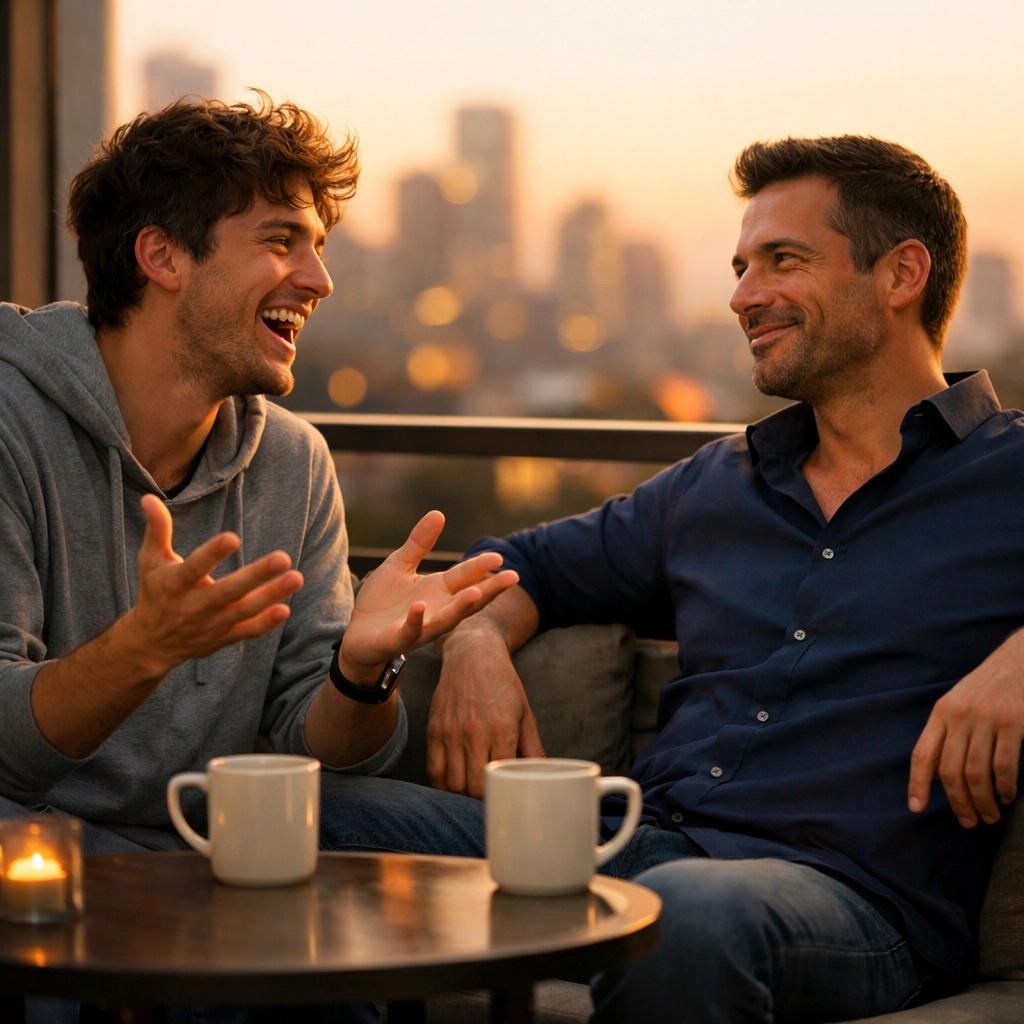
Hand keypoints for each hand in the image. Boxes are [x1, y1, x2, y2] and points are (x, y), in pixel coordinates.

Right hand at [127, 494, 303, 675]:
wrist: (152, 642)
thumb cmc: (156, 591)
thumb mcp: (150, 560)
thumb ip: (157, 530)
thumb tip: (148, 497)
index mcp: (175, 583)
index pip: (195, 568)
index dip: (212, 554)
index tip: (233, 537)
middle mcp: (193, 606)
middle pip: (228, 590)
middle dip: (256, 575)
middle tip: (283, 558)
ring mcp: (211, 624)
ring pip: (244, 610)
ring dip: (271, 596)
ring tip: (296, 577)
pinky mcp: (223, 637)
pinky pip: (247, 631)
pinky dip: (265, 623)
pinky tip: (285, 608)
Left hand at [339, 510, 519, 679]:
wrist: (357, 635)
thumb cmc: (382, 602)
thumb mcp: (400, 565)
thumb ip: (418, 543)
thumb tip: (438, 513)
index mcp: (438, 590)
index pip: (465, 576)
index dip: (481, 566)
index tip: (500, 556)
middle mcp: (436, 609)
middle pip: (468, 599)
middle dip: (490, 590)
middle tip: (513, 578)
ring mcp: (420, 626)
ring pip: (446, 619)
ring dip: (461, 608)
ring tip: (476, 593)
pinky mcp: (398, 639)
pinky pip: (410, 630)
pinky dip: (417, 620)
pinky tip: (420, 607)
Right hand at [426, 626, 544, 797]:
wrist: (472, 654)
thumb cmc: (502, 683)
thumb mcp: (525, 713)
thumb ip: (533, 748)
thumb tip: (543, 774)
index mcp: (501, 729)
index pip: (497, 780)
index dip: (500, 797)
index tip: (505, 802)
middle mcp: (473, 733)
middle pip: (472, 787)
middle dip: (481, 801)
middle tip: (490, 802)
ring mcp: (450, 732)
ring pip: (451, 783)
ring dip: (461, 795)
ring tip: (472, 795)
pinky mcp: (434, 730)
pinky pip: (433, 769)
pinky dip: (441, 784)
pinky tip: (452, 785)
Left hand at [909, 629, 1023, 826]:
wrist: (1020, 659)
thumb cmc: (988, 688)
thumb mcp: (958, 704)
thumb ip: (947, 735)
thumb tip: (936, 776)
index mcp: (941, 712)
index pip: (921, 754)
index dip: (916, 784)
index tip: (916, 808)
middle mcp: (958, 716)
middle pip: (949, 771)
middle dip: (958, 803)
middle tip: (970, 822)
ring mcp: (985, 718)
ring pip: (976, 773)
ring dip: (983, 801)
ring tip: (991, 815)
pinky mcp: (1013, 721)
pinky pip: (1004, 766)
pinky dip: (1005, 787)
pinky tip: (1008, 796)